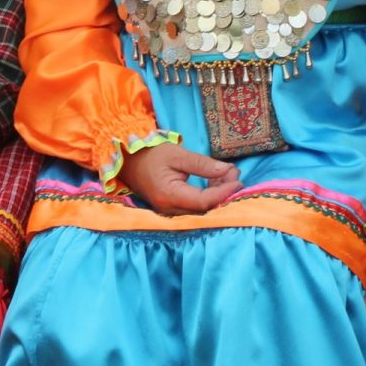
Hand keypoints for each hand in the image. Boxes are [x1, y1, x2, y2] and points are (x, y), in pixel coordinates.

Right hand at [118, 143, 241, 215]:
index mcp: (170, 195)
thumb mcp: (177, 154)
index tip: (237, 179)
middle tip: (235, 173)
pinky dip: (208, 194)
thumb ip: (202, 164)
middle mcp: (170, 208)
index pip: (204, 201)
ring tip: (228, 173)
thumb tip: (227, 170)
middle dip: (224, 192)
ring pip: (201, 209)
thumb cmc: (150, 154)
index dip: (224, 192)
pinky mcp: (172, 208)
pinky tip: (215, 180)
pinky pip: (194, 206)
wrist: (127, 161)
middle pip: (205, 208)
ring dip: (217, 193)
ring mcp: (170, 211)